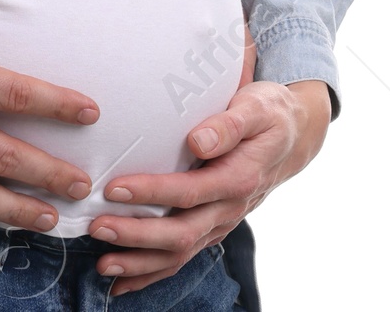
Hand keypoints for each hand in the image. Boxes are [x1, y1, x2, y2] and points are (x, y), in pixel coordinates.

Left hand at [88, 76, 331, 295]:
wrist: (293, 135)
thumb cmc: (267, 114)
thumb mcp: (255, 108)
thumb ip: (228, 125)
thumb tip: (198, 140)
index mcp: (238, 177)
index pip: (190, 191)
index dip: (152, 192)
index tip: (114, 188)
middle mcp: (229, 207)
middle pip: (181, 232)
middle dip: (137, 235)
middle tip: (96, 227)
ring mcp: (221, 222)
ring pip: (180, 253)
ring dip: (140, 262)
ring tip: (102, 264)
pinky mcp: (212, 226)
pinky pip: (183, 256)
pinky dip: (153, 272)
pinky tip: (123, 282)